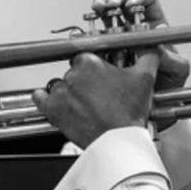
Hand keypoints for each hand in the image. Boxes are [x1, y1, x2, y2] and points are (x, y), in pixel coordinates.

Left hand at [32, 52, 154, 150]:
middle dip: (82, 82)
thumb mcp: (145, 79)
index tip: (98, 76)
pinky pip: (40, 97)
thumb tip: (150, 49)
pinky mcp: (52, 109)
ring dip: (66, 92)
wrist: (116, 140)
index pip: (86, 59)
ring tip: (80, 103)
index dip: (93, 69)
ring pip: (58, 85)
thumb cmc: (127, 113)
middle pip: (73, 73)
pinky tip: (52, 102)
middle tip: (94, 94)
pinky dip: (43, 98)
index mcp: (91, 62)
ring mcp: (60, 92)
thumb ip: (148, 57)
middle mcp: (73, 74)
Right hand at [89, 0, 189, 93]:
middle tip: (112, 4)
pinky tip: (88, 25)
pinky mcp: (104, 51)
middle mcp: (136, 30)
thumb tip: (159, 46)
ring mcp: (118, 39)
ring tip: (98, 8)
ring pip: (108, 15)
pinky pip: (96, 36)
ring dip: (101, 7)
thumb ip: (171, 58)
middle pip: (125, 3)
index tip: (134, 3)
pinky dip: (90, 28)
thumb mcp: (177, 71)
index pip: (148, 3)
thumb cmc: (168, 86)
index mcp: (155, 28)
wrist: (152, 106)